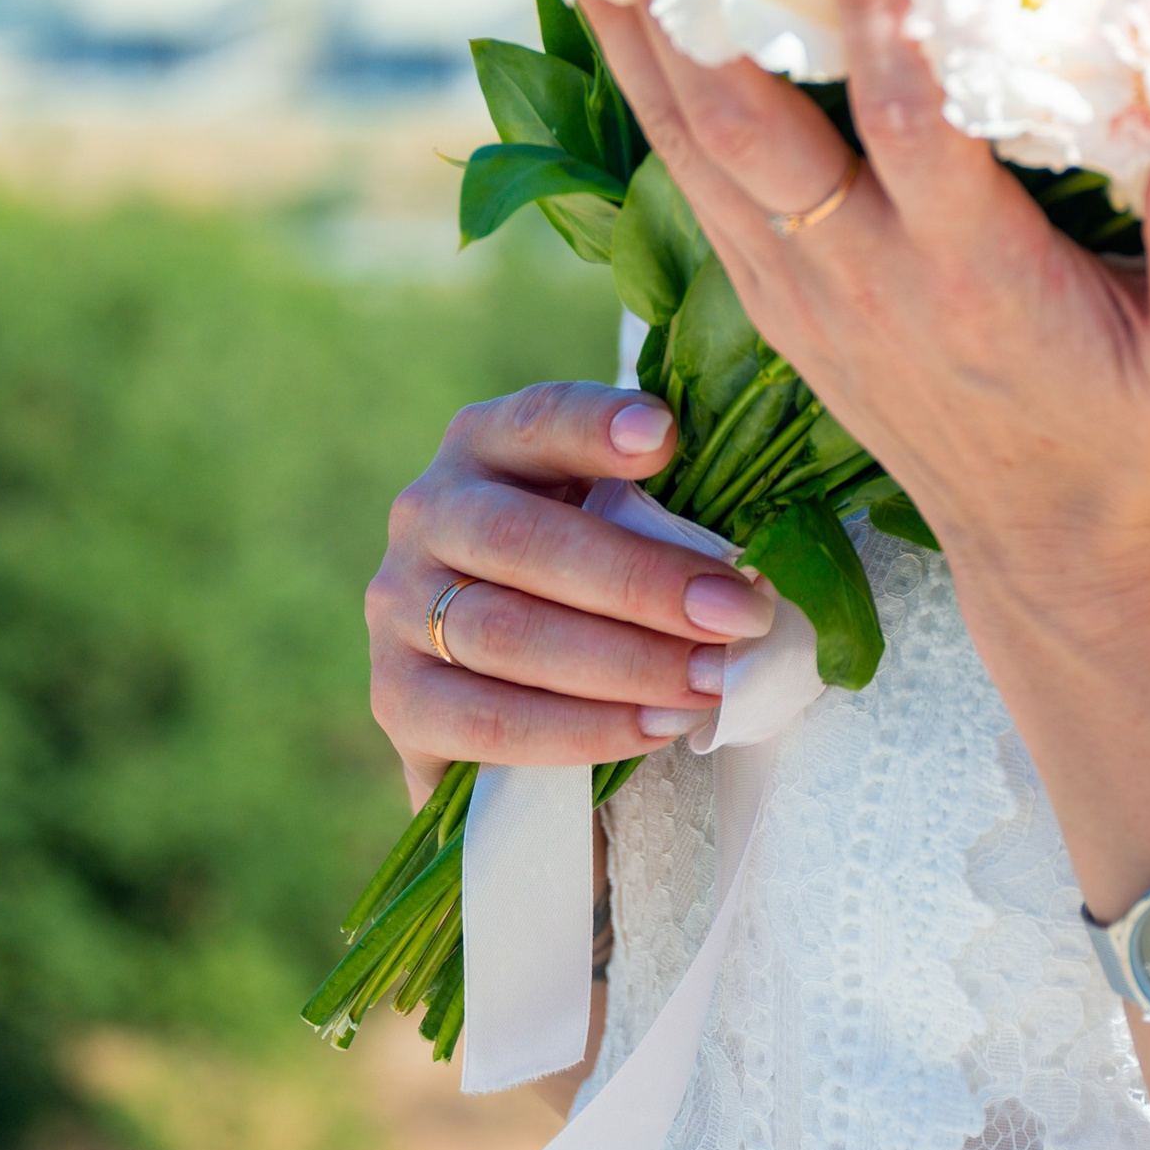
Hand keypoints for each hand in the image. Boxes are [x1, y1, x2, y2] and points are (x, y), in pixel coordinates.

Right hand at [365, 380, 779, 806]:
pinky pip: (486, 719)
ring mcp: (397, 604)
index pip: (539, 420)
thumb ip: (654, 509)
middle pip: (525, 539)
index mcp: (486, 442)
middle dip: (641, 581)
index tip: (667, 435)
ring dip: (622, 663)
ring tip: (710, 682)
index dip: (598, 426)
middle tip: (737, 613)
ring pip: (506, 632)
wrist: (506, 686)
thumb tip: (755, 546)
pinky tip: (653, 728)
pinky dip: (579, 729)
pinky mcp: (394, 696)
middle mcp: (427, 510)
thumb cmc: (585, 581)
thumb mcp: (610, 519)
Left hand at [577, 0, 1149, 594]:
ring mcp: (795, 284)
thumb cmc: (1135, 432)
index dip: (872, 3)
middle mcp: (858, 273)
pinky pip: (683, 172)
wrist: (1045, 547)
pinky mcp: (765, 291)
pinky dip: (637, 77)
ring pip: (685, 139)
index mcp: (968, 274)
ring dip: (628, 17)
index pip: (905, 118)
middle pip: (743, 122)